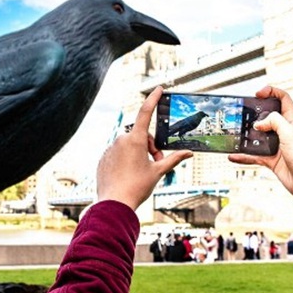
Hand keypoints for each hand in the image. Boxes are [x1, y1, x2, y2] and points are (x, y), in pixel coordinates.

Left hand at [97, 87, 192, 210]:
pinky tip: (128, 175)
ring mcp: (110, 149)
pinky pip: (117, 154)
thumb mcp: (158, 172)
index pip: (146, 112)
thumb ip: (173, 159)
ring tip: (142, 171)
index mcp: (135, 140)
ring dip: (138, 153)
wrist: (114, 203)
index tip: (158, 88)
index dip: (153, 99)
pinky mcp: (103, 158)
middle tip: (156, 162)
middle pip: (140, 136)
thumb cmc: (137, 187)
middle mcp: (121, 140)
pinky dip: (125, 160)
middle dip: (150, 146)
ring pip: (128, 145)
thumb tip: (189, 153)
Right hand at [229, 86, 292, 211]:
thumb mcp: (289, 133)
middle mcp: (284, 131)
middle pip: (268, 117)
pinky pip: (254, 155)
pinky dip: (244, 156)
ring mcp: (277, 146)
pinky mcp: (272, 160)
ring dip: (247, 136)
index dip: (271, 92)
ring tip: (235, 134)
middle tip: (242, 115)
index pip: (283, 99)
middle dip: (254, 114)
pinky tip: (233, 156)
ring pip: (259, 136)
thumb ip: (274, 122)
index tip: (257, 94)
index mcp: (292, 121)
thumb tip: (258, 123)